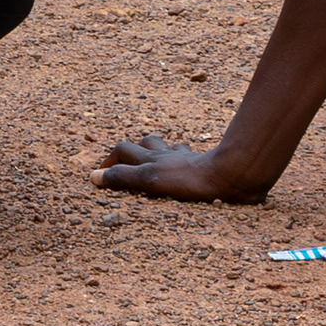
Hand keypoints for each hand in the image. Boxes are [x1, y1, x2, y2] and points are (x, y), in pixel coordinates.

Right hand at [95, 137, 269, 203]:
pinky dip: (186, 160)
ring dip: (161, 152)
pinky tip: (190, 168)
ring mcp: (188, 160)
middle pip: (146, 143)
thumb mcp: (149, 181)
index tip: (100, 175)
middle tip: (127, 163)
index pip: (122, 150)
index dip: (109, 161)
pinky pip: (193, 158)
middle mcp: (167, 156)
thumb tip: (93, 177)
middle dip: (134, 151)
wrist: (232, 177)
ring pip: (170, 148)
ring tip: (158, 161)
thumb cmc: (190, 181)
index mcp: (151, 160)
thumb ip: (122, 178)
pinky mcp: (207, 166)